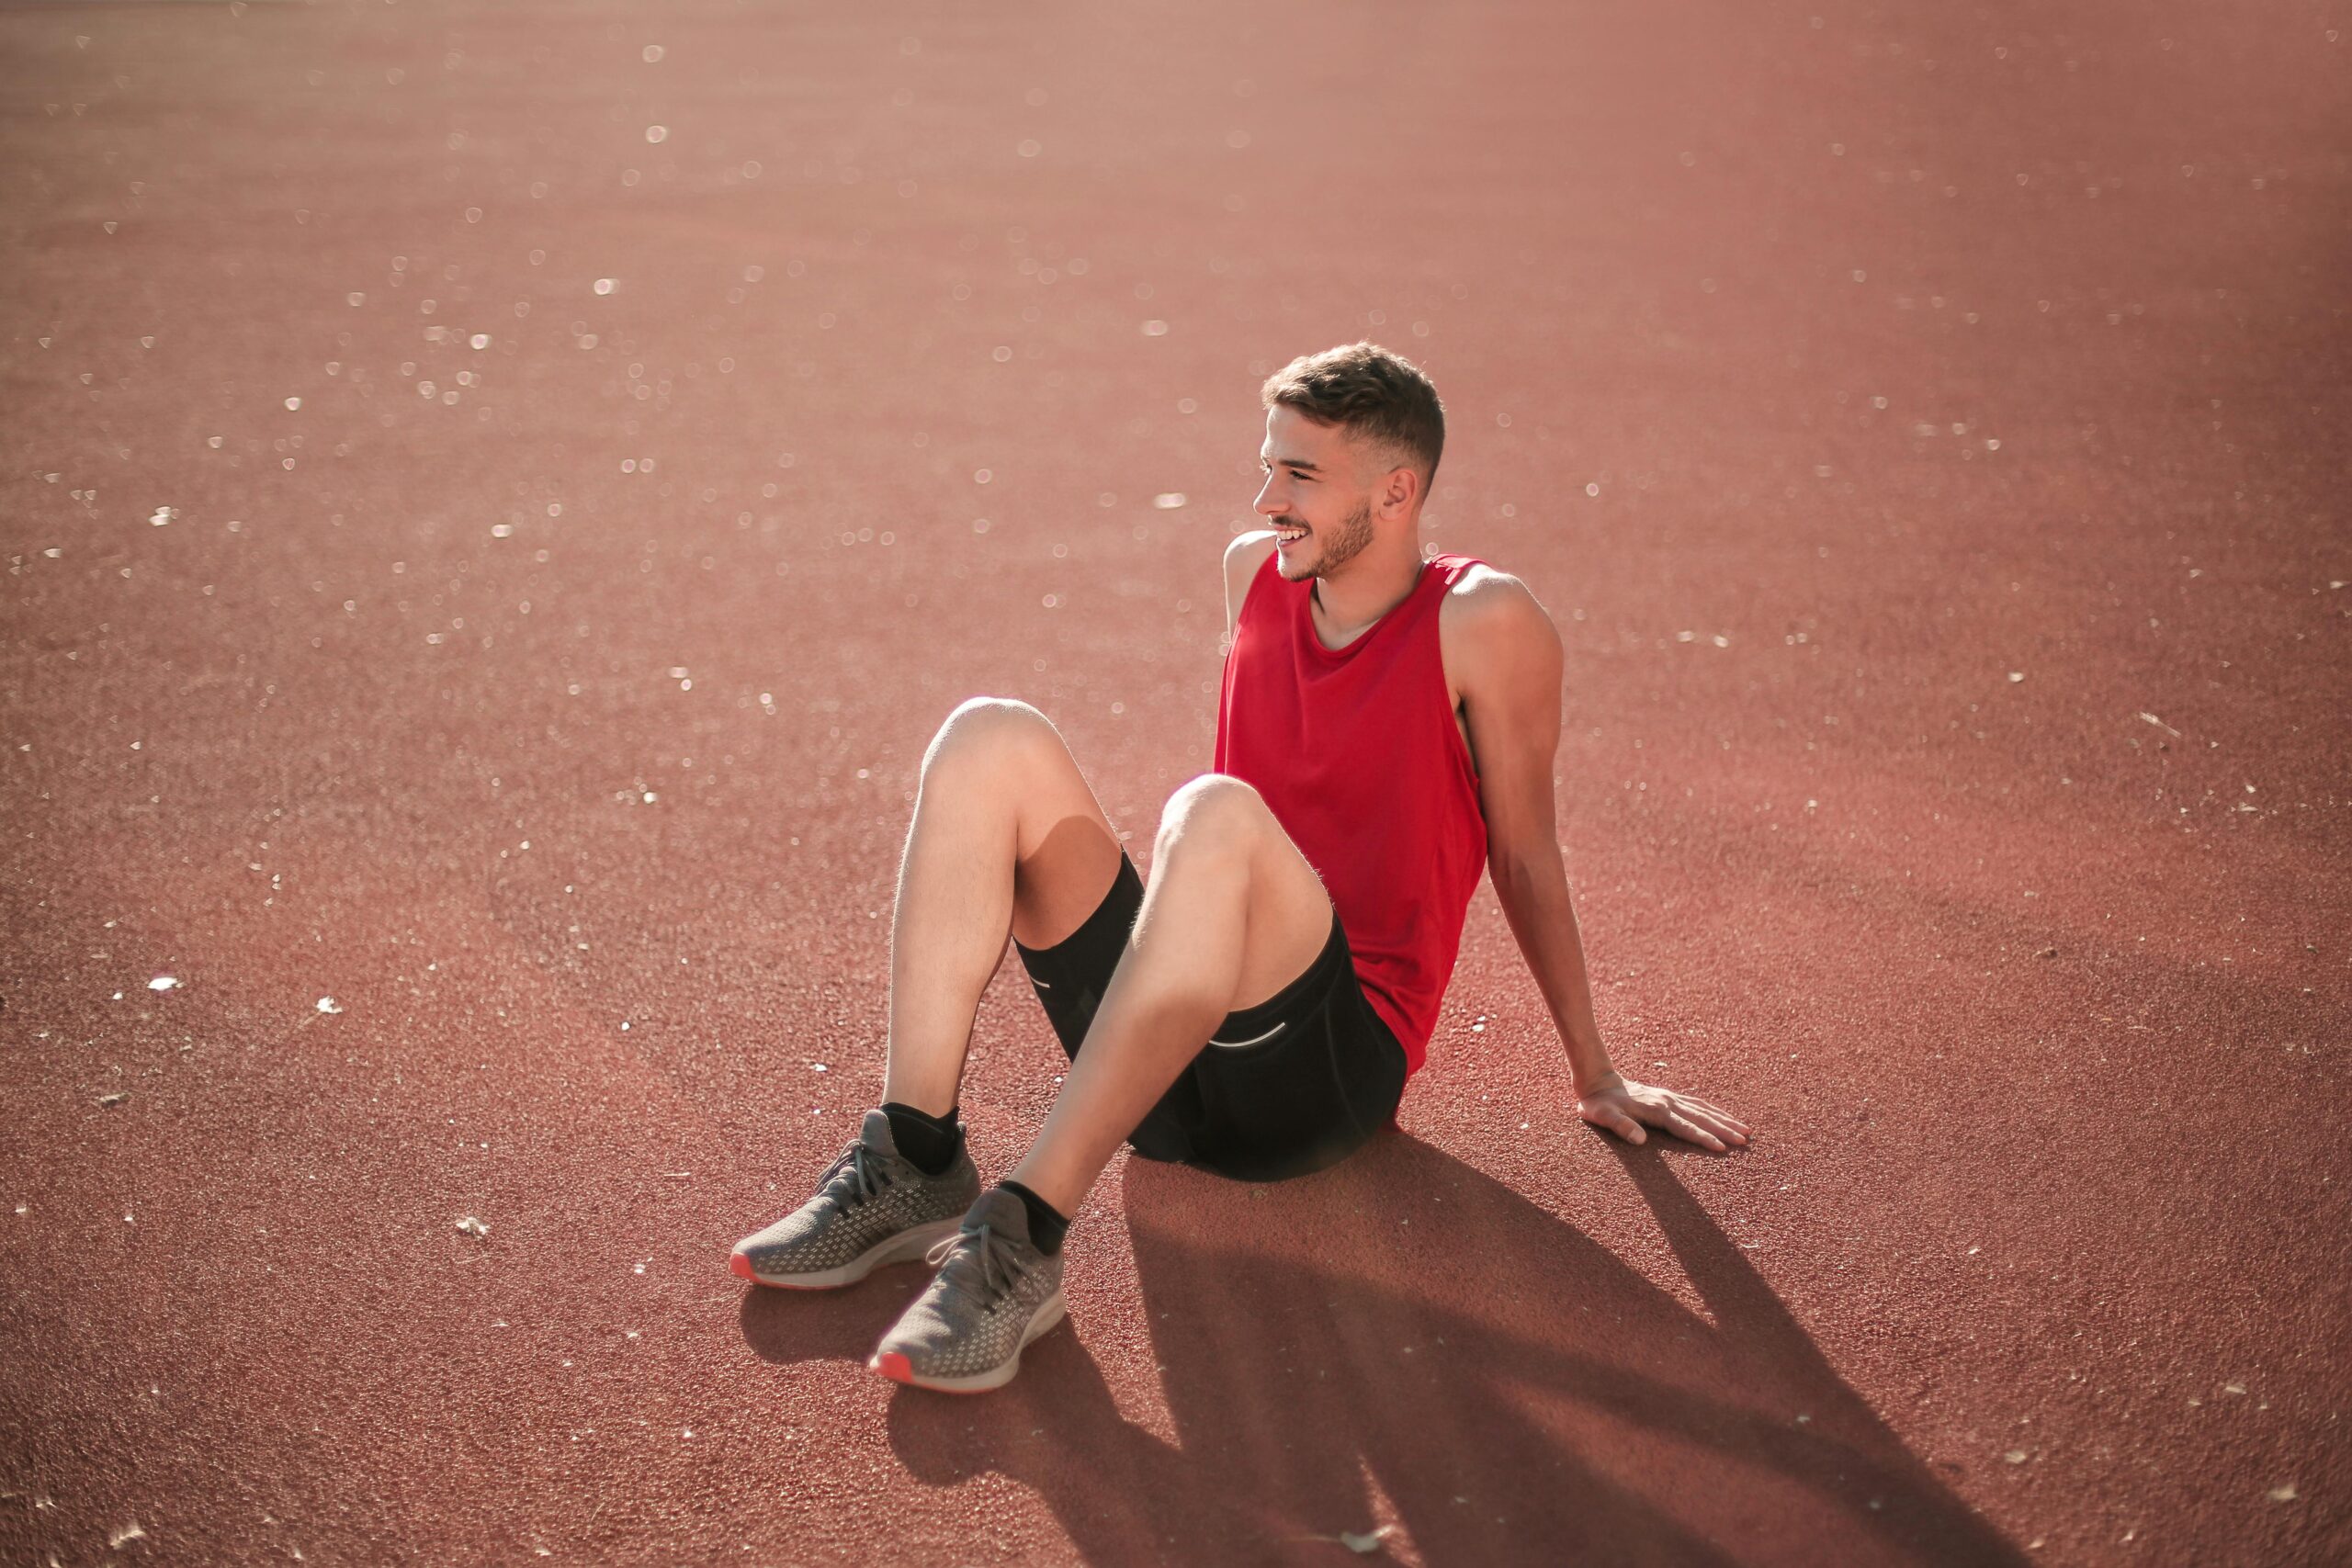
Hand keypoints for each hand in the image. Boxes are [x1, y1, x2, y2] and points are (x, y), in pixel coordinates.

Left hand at [1577, 1073, 1750, 1151]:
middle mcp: (1668, 1102)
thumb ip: (1620, 1127)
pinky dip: (1714, 1111)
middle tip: (1745, 1140)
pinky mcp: (1669, 1097)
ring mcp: (1670, 1098)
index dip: (1703, 1138)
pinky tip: (1725, 1117)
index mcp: (1656, 1110)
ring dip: (1725, 1120)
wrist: (1598, 1081)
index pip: (1685, 1127)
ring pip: (1704, 1109)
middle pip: (1701, 1117)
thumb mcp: (1603, 1116)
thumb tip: (1639, 1140)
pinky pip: (1697, 1104)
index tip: (1722, 1148)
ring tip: (1746, 1130)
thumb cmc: (1599, 1105)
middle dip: (1724, 1129)